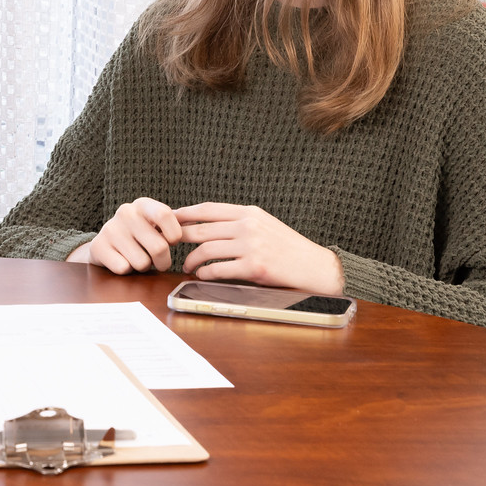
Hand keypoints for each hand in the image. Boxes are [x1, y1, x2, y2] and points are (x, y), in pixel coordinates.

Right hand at [76, 197, 185, 273]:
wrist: (105, 244)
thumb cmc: (139, 235)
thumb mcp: (155, 224)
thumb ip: (175, 224)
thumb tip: (196, 226)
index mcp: (143, 204)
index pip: (165, 215)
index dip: (174, 235)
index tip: (172, 242)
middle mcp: (125, 212)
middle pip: (159, 247)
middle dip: (163, 262)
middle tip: (158, 261)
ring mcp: (110, 229)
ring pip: (142, 262)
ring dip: (144, 267)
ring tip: (137, 258)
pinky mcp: (98, 247)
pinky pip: (124, 269)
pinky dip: (127, 271)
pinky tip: (122, 260)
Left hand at [174, 202, 344, 293]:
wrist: (316, 266)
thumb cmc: (289, 248)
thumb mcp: (265, 225)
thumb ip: (240, 222)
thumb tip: (209, 224)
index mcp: (250, 213)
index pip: (208, 209)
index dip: (185, 213)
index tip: (169, 219)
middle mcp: (248, 226)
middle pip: (202, 229)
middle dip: (180, 237)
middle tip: (169, 244)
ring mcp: (251, 246)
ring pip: (206, 250)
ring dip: (191, 260)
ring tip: (187, 265)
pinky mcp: (254, 267)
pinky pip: (218, 270)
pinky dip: (205, 273)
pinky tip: (202, 275)